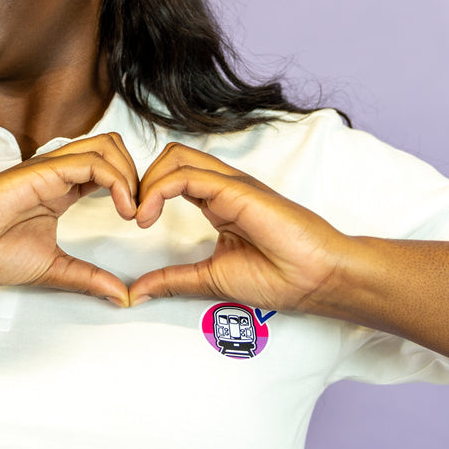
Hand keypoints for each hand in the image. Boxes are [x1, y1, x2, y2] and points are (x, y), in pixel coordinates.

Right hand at [0, 133, 139, 303]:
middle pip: (114, 148)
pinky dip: (116, 181)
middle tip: (144, 213)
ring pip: (108, 146)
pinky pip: (92, 161)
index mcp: (62, 189)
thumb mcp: (52, 268)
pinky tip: (123, 208)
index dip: (133, 189)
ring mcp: (51, 168)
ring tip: (134, 211)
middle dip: (139, 176)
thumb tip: (120, 295)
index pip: (110, 170)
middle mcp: (59, 173)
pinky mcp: (43, 170)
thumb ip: (87, 278)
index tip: (142, 221)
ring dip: (131, 176)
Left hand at [127, 142, 346, 310]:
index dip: (146, 192)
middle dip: (141, 180)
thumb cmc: (280, 277)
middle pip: (170, 157)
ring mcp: (231, 185)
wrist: (317, 278)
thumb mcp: (212, 279)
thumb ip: (174, 279)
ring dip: (146, 182)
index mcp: (219, 202)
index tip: (133, 223)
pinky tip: (148, 218)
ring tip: (138, 217)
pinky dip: (157, 191)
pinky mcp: (236, 190)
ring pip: (174, 157)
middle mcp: (223, 187)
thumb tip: (136, 292)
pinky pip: (186, 175)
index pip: (173, 175)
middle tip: (131, 215)